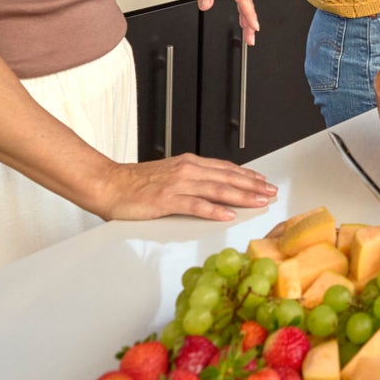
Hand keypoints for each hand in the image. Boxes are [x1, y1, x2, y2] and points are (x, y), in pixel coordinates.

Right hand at [96, 154, 277, 222]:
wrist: (108, 184)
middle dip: (252, 186)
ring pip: (217, 189)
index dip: (246, 175)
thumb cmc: (135, 184)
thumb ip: (189, 179)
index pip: (225, 169)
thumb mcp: (168, 175)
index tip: (263, 182)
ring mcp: (177, 185)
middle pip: (227, 178)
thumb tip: (210, 187)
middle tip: (271, 192)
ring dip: (241, 196)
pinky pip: (195, 205)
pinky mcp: (166, 200)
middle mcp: (186, 170)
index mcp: (188, 164)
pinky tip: (228, 215)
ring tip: (259, 201)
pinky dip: (214, 210)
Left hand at [178, 0, 257, 43]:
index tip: (253, 26)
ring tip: (249, 33)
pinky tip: (244, 19)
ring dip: (248, 17)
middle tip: (251, 38)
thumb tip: (206, 6)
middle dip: (251, 21)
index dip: (249, 14)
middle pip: (248, 2)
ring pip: (246, 0)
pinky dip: (245, 9)